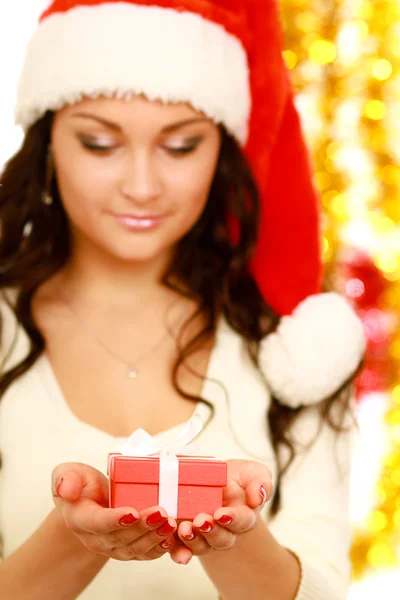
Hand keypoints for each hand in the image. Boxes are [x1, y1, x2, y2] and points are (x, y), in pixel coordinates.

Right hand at [51, 462, 177, 560]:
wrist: (87, 503)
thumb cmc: (80, 485)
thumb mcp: (67, 473)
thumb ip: (65, 478)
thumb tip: (67, 489)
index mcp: (79, 520)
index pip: (98, 523)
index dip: (115, 520)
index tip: (133, 512)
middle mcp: (95, 539)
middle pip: (120, 538)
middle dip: (143, 527)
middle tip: (162, 512)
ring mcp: (112, 547)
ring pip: (134, 549)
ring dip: (154, 537)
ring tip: (170, 523)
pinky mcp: (127, 549)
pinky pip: (143, 554)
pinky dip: (158, 549)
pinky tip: (170, 539)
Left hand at [169, 459, 271, 563]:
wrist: (215, 479)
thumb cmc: (237, 478)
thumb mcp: (252, 472)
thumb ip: (260, 481)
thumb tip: (258, 497)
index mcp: (243, 516)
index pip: (242, 521)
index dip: (232, 519)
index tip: (222, 513)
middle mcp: (224, 530)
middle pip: (221, 539)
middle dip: (210, 531)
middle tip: (200, 520)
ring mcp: (204, 535)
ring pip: (201, 546)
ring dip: (193, 540)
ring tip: (185, 528)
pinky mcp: (186, 536)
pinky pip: (181, 549)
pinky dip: (178, 551)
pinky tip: (173, 548)